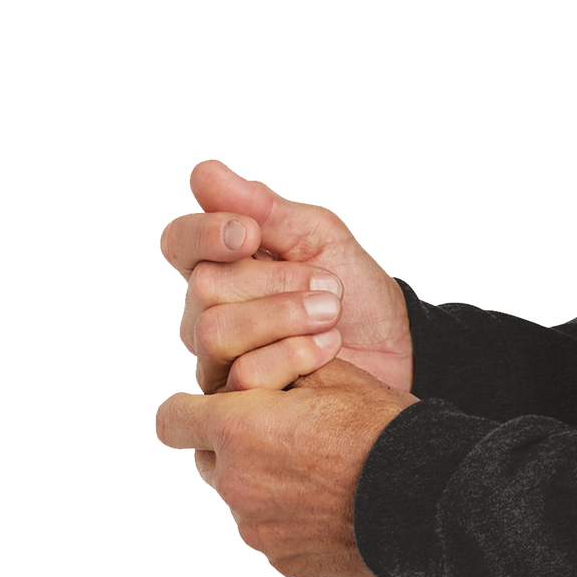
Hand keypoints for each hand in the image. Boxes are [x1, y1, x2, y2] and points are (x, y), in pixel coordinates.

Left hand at [153, 356, 419, 576]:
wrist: (429, 497)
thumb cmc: (381, 427)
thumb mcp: (332, 374)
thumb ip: (275, 369)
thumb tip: (251, 376)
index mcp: (238, 429)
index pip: (171, 418)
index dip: (188, 409)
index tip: (212, 407)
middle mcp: (234, 484)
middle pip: (209, 461)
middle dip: (236, 446)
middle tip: (287, 436)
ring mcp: (256, 530)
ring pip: (243, 499)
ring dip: (267, 484)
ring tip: (323, 475)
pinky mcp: (282, 562)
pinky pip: (272, 534)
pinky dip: (293, 520)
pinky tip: (336, 506)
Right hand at [158, 158, 413, 393]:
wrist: (398, 349)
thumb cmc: (353, 290)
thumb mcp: (319, 238)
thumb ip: (264, 208)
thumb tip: (203, 172)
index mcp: (222, 264)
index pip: (179, 242)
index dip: (203, 235)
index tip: (248, 235)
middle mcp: (207, 312)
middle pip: (203, 289)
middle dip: (274, 282)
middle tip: (329, 286)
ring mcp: (219, 360)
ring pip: (214, 333)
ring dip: (283, 317)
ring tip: (332, 314)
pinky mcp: (239, 403)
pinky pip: (242, 378)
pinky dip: (294, 356)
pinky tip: (328, 350)